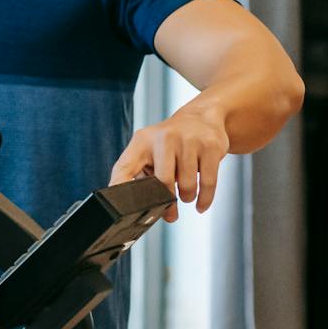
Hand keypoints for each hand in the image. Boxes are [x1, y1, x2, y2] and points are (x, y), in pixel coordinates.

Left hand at [109, 108, 230, 221]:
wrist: (202, 116)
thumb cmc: (171, 142)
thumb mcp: (151, 151)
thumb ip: (145, 177)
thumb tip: (150, 212)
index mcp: (142, 141)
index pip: (124, 167)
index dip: (119, 188)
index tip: (118, 209)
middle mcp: (164, 137)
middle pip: (163, 182)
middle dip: (167, 202)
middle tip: (170, 212)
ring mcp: (188, 140)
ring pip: (187, 185)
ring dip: (187, 197)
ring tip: (186, 194)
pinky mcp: (210, 146)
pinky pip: (208, 183)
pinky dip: (204, 199)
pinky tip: (200, 204)